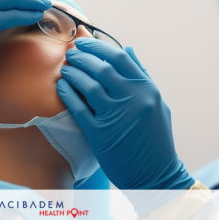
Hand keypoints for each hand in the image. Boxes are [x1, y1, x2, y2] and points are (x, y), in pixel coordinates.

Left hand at [57, 39, 193, 189]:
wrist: (156, 176)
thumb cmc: (156, 139)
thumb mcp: (156, 102)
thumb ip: (141, 74)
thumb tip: (127, 48)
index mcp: (147, 89)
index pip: (119, 57)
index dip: (98, 47)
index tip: (85, 43)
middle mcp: (133, 99)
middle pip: (101, 68)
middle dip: (82, 56)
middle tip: (71, 53)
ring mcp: (117, 116)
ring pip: (88, 85)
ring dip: (73, 73)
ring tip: (65, 68)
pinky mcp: (101, 134)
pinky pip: (79, 108)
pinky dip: (68, 94)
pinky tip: (62, 87)